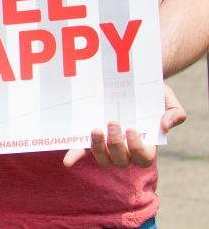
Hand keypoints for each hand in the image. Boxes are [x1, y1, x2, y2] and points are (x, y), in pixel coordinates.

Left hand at [63, 83, 183, 168]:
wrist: (131, 80)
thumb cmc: (151, 93)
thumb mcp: (167, 98)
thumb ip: (175, 113)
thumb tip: (165, 126)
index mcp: (145, 143)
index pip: (144, 158)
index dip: (137, 149)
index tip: (132, 129)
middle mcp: (126, 148)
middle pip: (122, 160)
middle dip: (117, 144)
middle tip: (113, 122)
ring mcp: (108, 144)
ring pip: (104, 159)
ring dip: (98, 148)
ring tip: (96, 130)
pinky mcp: (92, 136)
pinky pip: (83, 151)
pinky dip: (75, 157)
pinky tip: (68, 162)